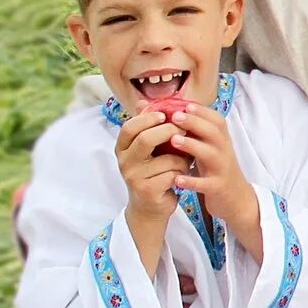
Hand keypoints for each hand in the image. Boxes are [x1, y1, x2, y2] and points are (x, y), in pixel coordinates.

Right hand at [115, 110, 186, 271]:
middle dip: (168, 131)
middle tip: (183, 129)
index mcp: (122, 148)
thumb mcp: (149, 149)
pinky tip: (182, 175)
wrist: (151, 207)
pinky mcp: (147, 191)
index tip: (164, 113)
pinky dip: (182, 172)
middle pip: (145, 139)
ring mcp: (134, 178)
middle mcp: (124, 162)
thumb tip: (146, 101)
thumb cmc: (153, 172)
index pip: (129, 127)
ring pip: (164, 159)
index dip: (147, 118)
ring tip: (186, 159)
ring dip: (181, 157)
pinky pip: (171, 175)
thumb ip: (148, 128)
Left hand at [167, 104, 264, 260]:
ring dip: (192, 146)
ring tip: (174, 141)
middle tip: (175, 116)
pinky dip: (191, 181)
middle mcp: (224, 151)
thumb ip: (195, 131)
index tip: (184, 103)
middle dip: (195, 122)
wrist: (236, 198)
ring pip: (210, 154)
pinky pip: (205, 183)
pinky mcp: (217, 187)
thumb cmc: (215, 168)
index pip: (216, 120)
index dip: (201, 111)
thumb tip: (172, 111)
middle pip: (214, 132)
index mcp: (222, 140)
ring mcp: (222, 169)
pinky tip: (176, 179)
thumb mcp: (209, 147)